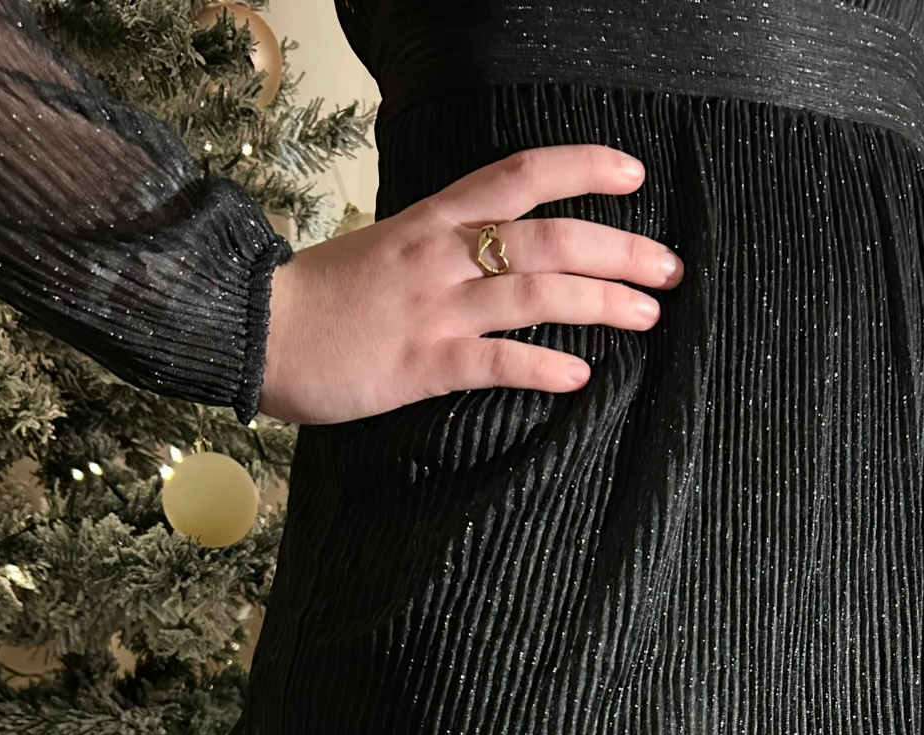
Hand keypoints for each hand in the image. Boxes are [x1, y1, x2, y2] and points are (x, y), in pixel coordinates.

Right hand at [256, 143, 684, 424]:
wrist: (254, 329)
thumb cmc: (322, 297)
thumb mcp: (386, 250)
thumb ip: (443, 248)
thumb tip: (495, 255)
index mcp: (434, 220)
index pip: (520, 176)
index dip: (583, 168)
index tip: (633, 173)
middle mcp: (443, 255)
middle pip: (551, 237)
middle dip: (621, 249)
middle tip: (669, 269)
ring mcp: (434, 308)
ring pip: (536, 294)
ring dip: (602, 304)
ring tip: (647, 317)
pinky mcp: (421, 364)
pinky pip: (495, 362)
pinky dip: (543, 368)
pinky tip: (580, 378)